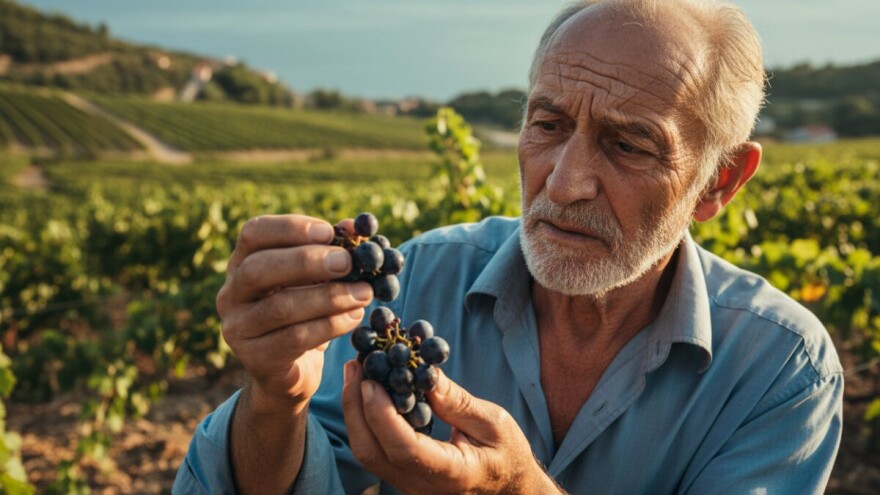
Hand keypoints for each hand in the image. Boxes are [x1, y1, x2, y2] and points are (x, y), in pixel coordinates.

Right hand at [217, 214, 372, 411]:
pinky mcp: (255, 358)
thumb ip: (331, 252)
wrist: (290, 370)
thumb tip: (354, 226)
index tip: (328, 232)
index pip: (254, 233)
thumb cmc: (304, 313)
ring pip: (280, 307)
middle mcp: (231, 293)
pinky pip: (294, 339)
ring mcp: (238, 328)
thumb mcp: (315, 280)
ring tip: (363, 293)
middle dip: (307, 262)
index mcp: (241, 262)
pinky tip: (355, 317)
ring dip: (328, 297)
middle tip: (347, 263)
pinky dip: (330, 326)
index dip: (290, 228)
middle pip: (258, 269)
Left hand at [342, 360, 563, 494]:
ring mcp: (410, 486)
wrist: (509, 488)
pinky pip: (376, 451)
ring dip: (356, 411)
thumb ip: (457, 402)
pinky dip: (366, 420)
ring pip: (368, 453)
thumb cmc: (507, 453)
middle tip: (355, 367)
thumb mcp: (493, 422)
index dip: (382, 415)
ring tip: (356, 373)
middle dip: (357, 407)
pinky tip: (368, 393)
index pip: (405, 449)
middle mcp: (423, 486)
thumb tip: (424, 373)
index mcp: (452, 474)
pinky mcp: (403, 477)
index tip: (371, 381)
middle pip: (373, 453)